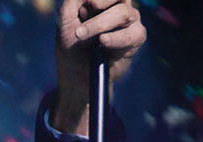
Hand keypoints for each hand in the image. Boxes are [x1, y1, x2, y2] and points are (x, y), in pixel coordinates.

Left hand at [54, 0, 146, 135]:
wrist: (78, 73)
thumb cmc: (72, 45)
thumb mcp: (66, 20)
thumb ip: (74, 1)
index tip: (80, 10)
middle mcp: (120, 5)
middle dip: (97, 3)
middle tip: (80, 18)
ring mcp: (131, 20)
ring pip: (123, 12)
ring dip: (99, 24)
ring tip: (81, 35)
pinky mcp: (136, 37)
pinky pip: (131, 34)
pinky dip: (115, 38)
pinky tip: (103, 41)